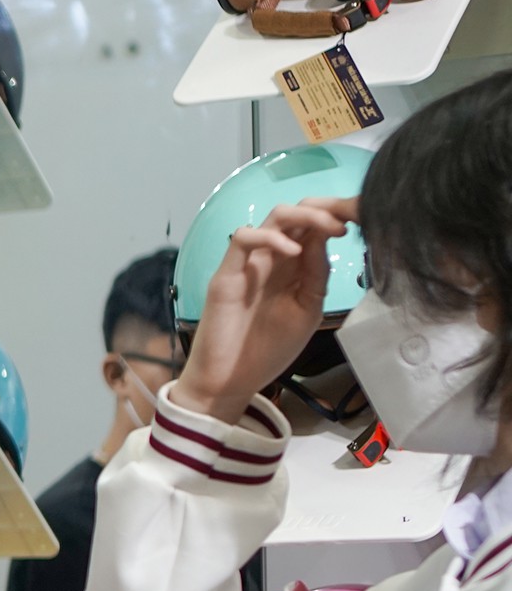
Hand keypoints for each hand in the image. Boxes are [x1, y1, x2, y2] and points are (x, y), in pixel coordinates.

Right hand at [180, 196, 356, 422]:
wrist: (233, 381)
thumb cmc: (267, 350)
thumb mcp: (308, 310)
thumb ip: (317, 275)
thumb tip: (326, 239)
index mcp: (293, 268)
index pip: (315, 227)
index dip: (338, 216)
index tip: (363, 220)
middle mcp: (272, 259)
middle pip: (297, 213)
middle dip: (326, 209)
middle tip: (348, 220)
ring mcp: (249, 264)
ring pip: (273, 217)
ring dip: (303, 216)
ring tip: (327, 230)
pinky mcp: (228, 273)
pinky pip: (243, 238)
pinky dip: (269, 237)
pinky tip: (291, 253)